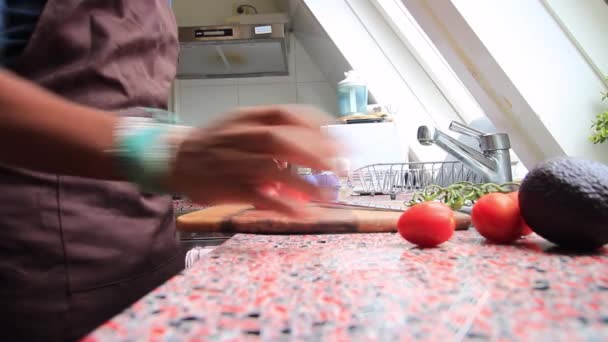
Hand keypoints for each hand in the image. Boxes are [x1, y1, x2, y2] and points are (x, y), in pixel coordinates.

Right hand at [167, 105, 337, 214]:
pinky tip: (300, 213)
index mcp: (248, 117)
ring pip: (270, 167)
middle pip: (281, 138)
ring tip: (325, 196)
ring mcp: (231, 160)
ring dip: (302, 182)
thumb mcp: (243, 129)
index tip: (340, 140)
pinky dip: (280, 204)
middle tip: (339, 169)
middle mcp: (240, 135)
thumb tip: (313, 154)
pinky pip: (255, 194)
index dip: (318, 125)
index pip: (288, 114)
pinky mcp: (225, 185)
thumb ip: (274, 138)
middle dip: (315, 153)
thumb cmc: (216, 145)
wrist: (173, 158)